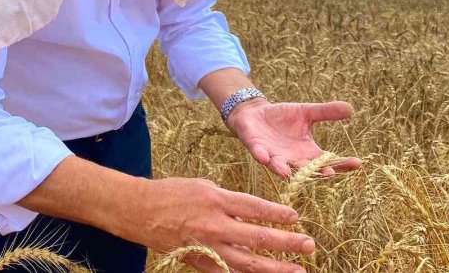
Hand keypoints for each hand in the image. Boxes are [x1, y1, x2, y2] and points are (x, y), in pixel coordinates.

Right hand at [122, 176, 313, 272]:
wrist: (139, 210)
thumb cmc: (170, 192)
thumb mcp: (202, 185)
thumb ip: (226, 200)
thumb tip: (247, 211)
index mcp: (216, 199)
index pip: (255, 208)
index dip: (277, 213)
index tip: (296, 217)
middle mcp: (215, 224)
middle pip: (258, 237)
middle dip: (286, 242)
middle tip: (309, 245)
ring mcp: (208, 246)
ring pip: (247, 262)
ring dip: (275, 268)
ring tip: (297, 270)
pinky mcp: (200, 261)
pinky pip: (227, 272)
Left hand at [226, 99, 362, 178]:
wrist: (256, 113)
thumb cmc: (283, 117)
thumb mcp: (306, 112)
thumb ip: (326, 112)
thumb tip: (350, 109)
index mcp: (307, 152)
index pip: (328, 161)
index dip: (343, 163)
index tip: (358, 162)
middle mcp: (292, 159)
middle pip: (307, 170)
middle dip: (316, 172)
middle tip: (330, 173)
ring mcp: (274, 155)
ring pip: (280, 166)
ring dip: (283, 170)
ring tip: (288, 173)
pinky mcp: (257, 148)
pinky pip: (259, 154)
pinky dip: (262, 156)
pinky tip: (264, 157)